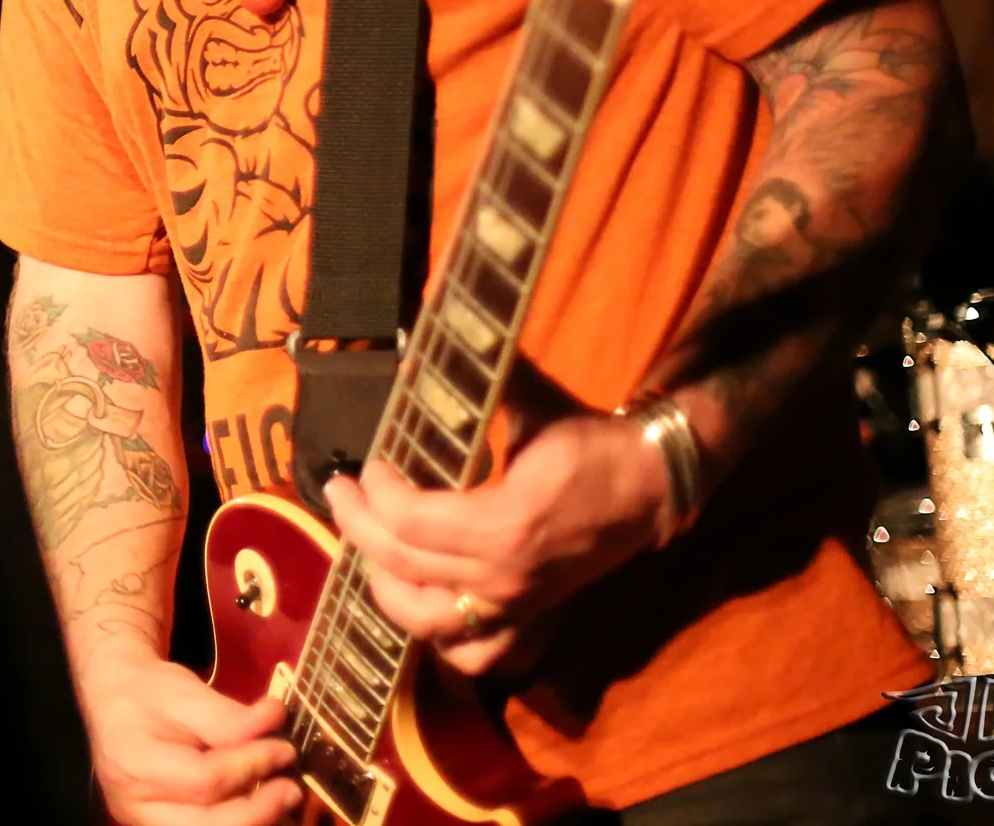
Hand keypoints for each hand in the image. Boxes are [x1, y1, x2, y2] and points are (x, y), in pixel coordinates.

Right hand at [79, 646, 302, 824]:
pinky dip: (236, 823)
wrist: (113, 700)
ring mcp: (142, 822)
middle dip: (258, 812)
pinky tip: (262, 811)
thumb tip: (274, 720)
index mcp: (135, 760)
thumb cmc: (148, 693)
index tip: (285, 748)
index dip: (251, 766)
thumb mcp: (184, 690)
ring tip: (282, 802)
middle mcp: (133, 802)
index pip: (205, 779)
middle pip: (206, 825)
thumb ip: (228, 714)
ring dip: (251, 823)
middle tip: (292, 788)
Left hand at [323, 411, 668, 676]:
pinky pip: (474, 653)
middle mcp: (504, 577)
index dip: (377, 494)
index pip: (412, 523)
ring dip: (386, 587)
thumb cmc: (592, 441)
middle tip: (339, 493)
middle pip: (404, 566)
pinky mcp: (528, 617)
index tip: (367, 465)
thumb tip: (418, 340)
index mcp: (505, 523)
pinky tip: (418, 603)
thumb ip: (476, 379)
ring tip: (364, 550)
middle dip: (359, 527)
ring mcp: (516, 605)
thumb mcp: (533, 402)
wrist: (654, 486)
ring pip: (427, 622)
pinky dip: (439, 641)